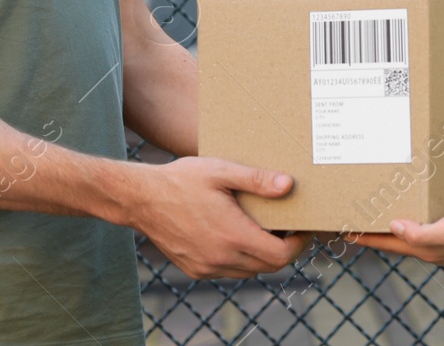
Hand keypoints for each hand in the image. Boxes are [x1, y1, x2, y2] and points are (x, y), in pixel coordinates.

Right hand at [132, 157, 311, 278]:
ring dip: (261, 255)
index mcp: (232, 235)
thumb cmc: (181, 180)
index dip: (298, 245)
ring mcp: (206, 266)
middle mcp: (220, 258)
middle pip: (268, 266)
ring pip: (249, 271)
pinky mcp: (194, 269)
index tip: (302, 229)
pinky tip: (236, 235)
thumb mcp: (221, 171)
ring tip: (263, 229)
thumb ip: (256, 180)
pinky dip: (240, 258)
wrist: (141, 198)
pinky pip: (228, 271)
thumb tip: (289, 185)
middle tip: (287, 227)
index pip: (280, 256)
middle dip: (283, 249)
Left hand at [353, 202, 443, 264]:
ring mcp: (443, 240)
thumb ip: (419, 233)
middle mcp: (431, 247)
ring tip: (378, 210)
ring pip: (409, 231)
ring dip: (393, 223)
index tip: (344, 230)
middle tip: (357, 218)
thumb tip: (393, 226)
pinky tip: (413, 205)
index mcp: (426, 249)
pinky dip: (411, 216)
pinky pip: (424, 223)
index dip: (365, 236)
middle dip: (376, 230)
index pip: (387, 243)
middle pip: (395, 239)